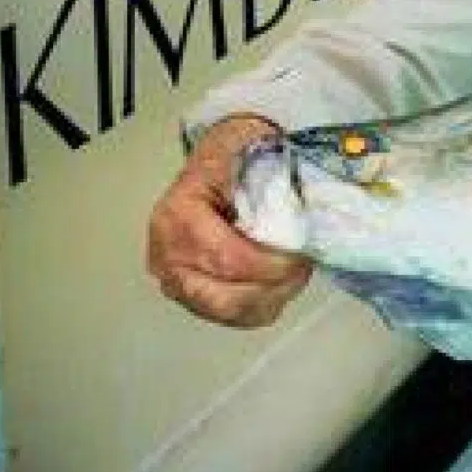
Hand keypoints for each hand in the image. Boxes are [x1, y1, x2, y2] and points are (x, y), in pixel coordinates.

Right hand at [146, 114, 313, 328]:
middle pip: (226, 299)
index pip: (229, 260)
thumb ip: (270, 190)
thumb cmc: (234, 157)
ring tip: (294, 269)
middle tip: (302, 264)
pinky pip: (234, 317)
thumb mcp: (250, 154)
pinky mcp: (192, 297)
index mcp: (178, 218)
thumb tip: (301, 221)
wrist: (219, 162)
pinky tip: (277, 280)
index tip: (303, 252)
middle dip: (274, 286)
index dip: (273, 264)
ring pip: (233, 313)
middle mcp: (167, 257)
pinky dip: (263, 303)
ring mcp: (176, 282)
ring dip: (272, 296)